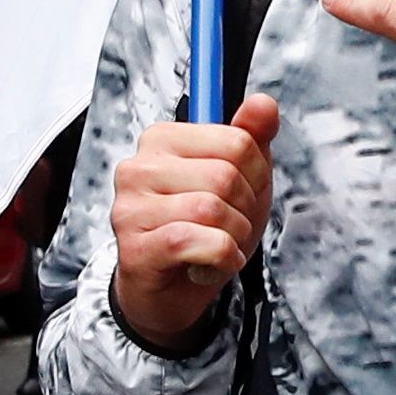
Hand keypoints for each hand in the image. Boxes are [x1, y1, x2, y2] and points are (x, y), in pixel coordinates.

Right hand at [110, 94, 279, 352]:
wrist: (171, 292)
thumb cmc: (204, 229)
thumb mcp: (241, 179)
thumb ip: (252, 137)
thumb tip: (264, 103)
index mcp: (163, 139)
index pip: (237, 141)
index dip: (256, 174)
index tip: (241, 193)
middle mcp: (139, 167)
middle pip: (226, 176)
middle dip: (244, 210)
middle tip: (226, 226)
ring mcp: (131, 207)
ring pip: (213, 210)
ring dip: (233, 237)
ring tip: (216, 245)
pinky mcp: (135, 247)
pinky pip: (200, 243)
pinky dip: (221, 259)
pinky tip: (206, 264)